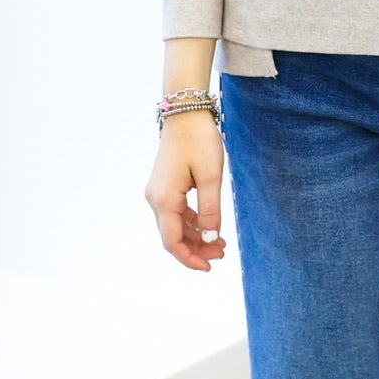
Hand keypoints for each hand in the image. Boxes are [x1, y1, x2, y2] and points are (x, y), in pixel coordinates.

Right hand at [145, 109, 227, 269]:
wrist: (185, 112)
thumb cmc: (199, 140)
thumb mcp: (211, 177)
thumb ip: (210, 210)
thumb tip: (211, 238)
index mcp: (164, 199)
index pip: (172, 241)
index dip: (189, 258)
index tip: (209, 266)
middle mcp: (155, 198)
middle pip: (172, 236)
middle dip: (196, 249)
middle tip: (223, 253)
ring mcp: (158, 192)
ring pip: (175, 225)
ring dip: (196, 237)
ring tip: (221, 243)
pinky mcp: (164, 186)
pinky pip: (176, 212)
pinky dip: (192, 223)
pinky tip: (210, 226)